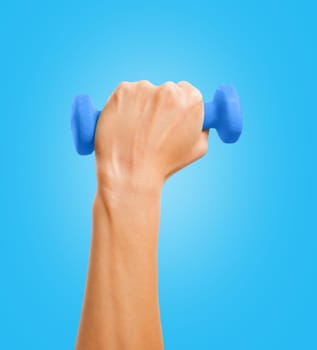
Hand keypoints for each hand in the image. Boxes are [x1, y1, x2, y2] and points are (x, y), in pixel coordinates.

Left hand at [94, 80, 208, 192]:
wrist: (130, 173)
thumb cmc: (164, 165)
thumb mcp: (198, 149)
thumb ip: (202, 128)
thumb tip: (198, 121)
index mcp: (191, 101)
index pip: (188, 92)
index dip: (179, 107)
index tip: (172, 117)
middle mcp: (168, 90)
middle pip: (166, 91)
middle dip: (161, 106)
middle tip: (153, 129)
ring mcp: (143, 89)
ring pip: (145, 93)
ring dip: (142, 106)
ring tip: (136, 133)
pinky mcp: (122, 91)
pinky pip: (126, 95)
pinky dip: (124, 106)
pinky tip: (124, 126)